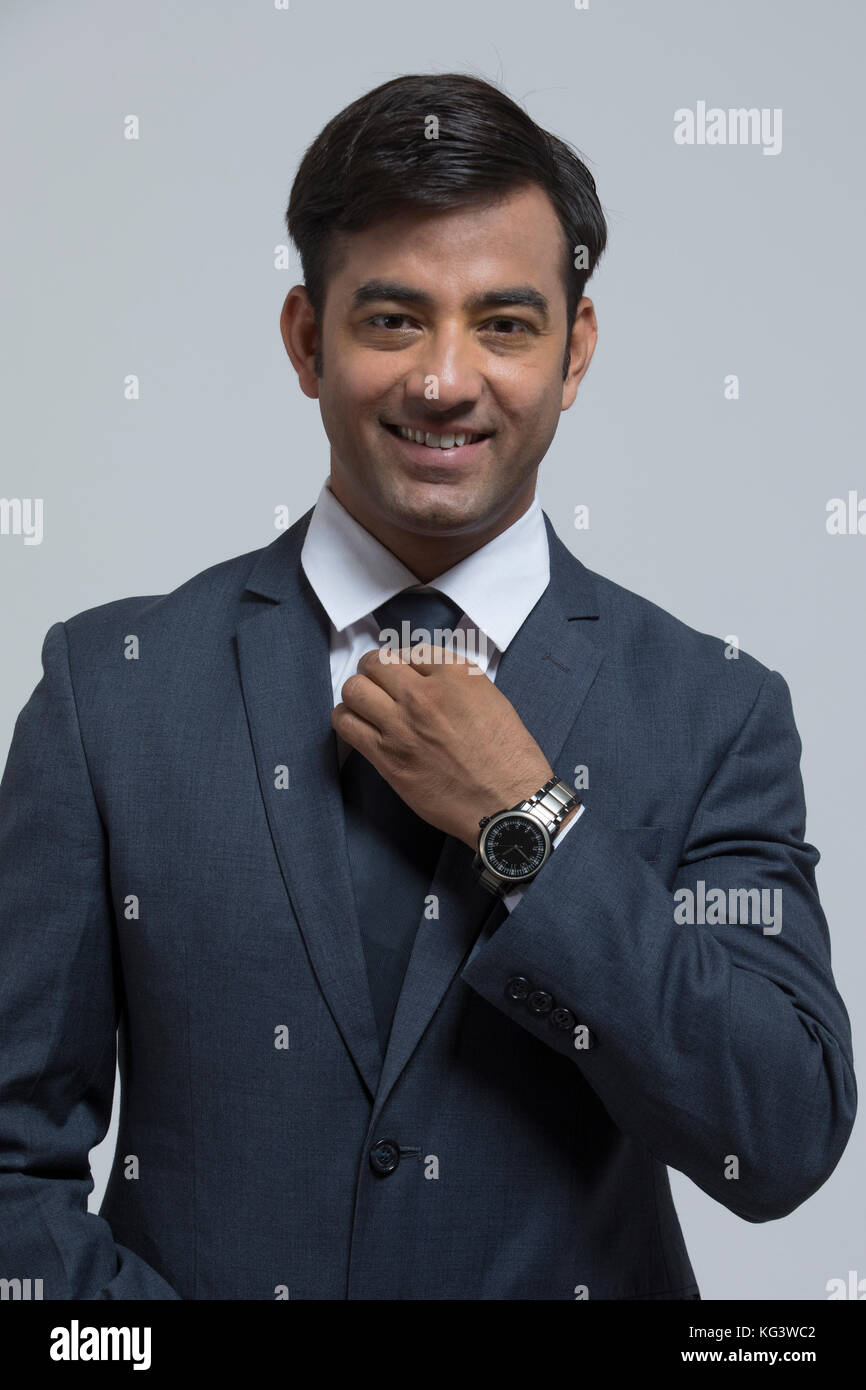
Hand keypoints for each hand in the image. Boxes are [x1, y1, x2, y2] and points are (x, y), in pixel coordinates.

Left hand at [332, 641, 554, 849]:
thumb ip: (458, 682)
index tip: (406, 676)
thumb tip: (427, 677)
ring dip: (358, 694)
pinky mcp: (386, 756)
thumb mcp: (493, 700)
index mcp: (456, 676)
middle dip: (375, 670)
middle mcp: (424, 694)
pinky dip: (347, 720)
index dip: (406, 663)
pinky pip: (346, 723)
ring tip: (368, 706)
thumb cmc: (509, 757)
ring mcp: (401, 725)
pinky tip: (360, 727)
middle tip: (381, 685)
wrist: (507, 803)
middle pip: (376, 663)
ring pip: (354, 688)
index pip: (412, 651)